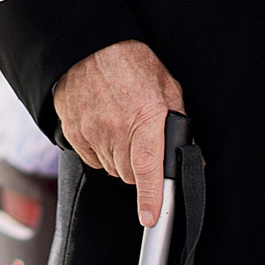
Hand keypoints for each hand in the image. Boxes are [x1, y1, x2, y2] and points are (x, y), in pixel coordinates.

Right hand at [52, 41, 184, 226]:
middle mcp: (115, 130)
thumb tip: (190, 154)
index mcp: (144, 119)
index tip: (151, 218)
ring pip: (112, 168)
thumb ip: (180, 123)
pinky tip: (106, 128)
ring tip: (123, 128)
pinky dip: (101, 151)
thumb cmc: (131, 61)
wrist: (88, 46)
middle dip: (140, 168)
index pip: (148, 171)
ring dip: (121, 158)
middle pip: (131, 175)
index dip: (151, 199)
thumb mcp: (167, 87)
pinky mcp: (74, 133)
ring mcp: (91, 132)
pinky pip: (93, 159)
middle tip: (143, 142)